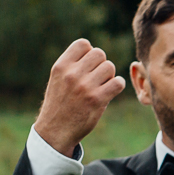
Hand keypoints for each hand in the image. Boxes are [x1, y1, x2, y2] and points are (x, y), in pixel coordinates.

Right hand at [34, 38, 124, 156]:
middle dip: (101, 64)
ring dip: (109, 76)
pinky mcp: (97, 100)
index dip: (89, 52)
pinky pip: (118, 83)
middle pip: (99, 54)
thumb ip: (73, 64)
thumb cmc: (59, 103)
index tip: (88, 65)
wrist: (55, 130)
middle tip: (97, 77)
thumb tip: (94, 51)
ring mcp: (85, 87)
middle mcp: (72, 74)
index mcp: (61, 66)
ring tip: (102, 85)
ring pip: (110, 67)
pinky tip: (110, 91)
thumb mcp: (58, 79)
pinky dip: (117, 85)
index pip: (83, 44)